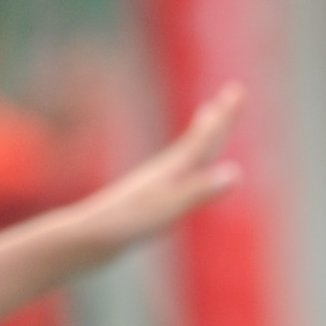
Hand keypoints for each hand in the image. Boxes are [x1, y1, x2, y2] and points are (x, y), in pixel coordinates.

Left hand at [66, 93, 244, 260]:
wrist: (87, 236)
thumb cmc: (127, 224)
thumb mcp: (169, 209)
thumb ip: (200, 190)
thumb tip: (235, 172)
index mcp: (172, 170)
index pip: (205, 139)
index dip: (224, 117)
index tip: (237, 89)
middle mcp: (165, 170)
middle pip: (198, 139)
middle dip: (218, 118)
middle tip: (233, 93)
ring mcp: (155, 182)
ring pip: (186, 151)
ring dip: (201, 133)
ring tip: (207, 117)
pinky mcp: (148, 197)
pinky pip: (177, 170)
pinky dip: (187, 159)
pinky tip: (184, 167)